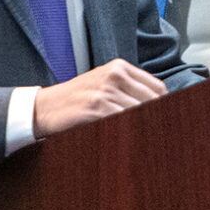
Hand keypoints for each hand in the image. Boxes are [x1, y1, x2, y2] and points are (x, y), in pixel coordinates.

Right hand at [34, 58, 167, 136]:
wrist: (45, 107)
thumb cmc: (76, 99)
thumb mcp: (103, 85)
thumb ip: (128, 90)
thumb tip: (160, 107)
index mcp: (119, 67)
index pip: (158, 88)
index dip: (164, 107)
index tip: (165, 120)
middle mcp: (115, 75)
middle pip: (153, 100)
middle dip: (157, 119)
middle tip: (160, 135)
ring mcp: (105, 90)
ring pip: (141, 112)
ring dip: (145, 128)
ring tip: (147, 141)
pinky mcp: (97, 107)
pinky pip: (124, 121)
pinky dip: (129, 132)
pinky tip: (128, 138)